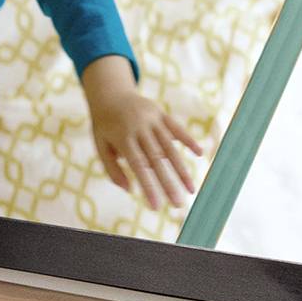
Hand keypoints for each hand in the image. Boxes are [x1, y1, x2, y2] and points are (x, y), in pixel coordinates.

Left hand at [82, 57, 202, 210]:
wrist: (110, 93)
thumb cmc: (104, 126)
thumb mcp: (101, 146)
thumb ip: (112, 168)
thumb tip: (129, 189)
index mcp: (123, 138)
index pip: (138, 167)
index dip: (149, 187)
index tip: (157, 206)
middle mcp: (139, 128)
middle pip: (157, 160)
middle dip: (169, 183)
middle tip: (179, 204)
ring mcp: (152, 119)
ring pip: (171, 147)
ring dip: (182, 169)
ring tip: (191, 189)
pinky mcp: (161, 113)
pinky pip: (177, 128)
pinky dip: (188, 140)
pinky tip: (200, 154)